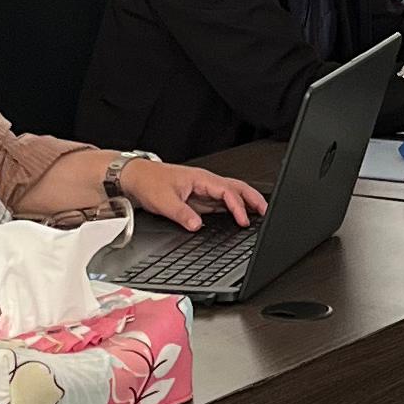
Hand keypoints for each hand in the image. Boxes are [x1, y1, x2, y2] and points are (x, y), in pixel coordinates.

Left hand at [130, 159, 262, 228]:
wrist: (137, 177)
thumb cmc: (150, 182)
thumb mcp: (164, 201)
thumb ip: (182, 214)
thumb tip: (197, 226)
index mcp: (201, 179)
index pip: (227, 191)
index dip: (238, 207)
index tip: (243, 221)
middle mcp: (205, 182)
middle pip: (237, 188)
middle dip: (253, 199)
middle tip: (265, 211)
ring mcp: (203, 189)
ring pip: (231, 194)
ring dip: (246, 202)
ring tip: (258, 214)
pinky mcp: (199, 197)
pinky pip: (221, 201)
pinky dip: (233, 208)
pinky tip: (238, 216)